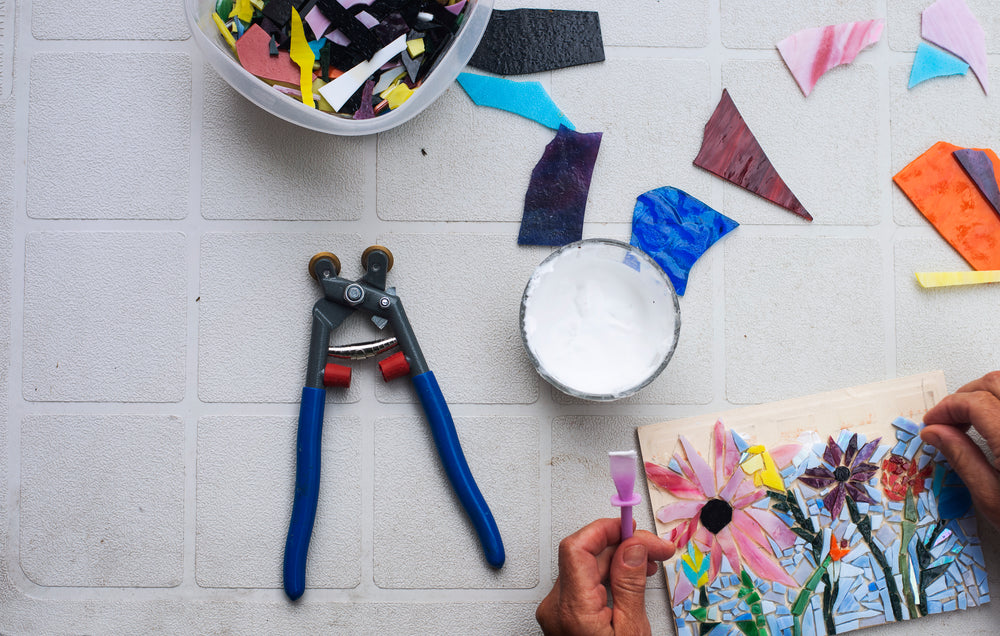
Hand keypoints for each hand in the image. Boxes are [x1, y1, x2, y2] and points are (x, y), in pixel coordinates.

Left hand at [536, 518, 674, 635]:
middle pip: (585, 555)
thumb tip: (632, 546)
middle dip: (622, 545)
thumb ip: (630, 585)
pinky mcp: (565, 617)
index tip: (634, 528)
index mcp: (571, 609)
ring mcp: (558, 613)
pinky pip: (585, 584)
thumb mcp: (632, 631)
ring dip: (618, 559)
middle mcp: (556, 608)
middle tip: (657, 549)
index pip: (577, 547)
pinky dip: (609, 577)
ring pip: (586, 568)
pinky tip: (632, 577)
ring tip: (650, 563)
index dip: (606, 529)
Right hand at [922, 371, 999, 528]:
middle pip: (995, 383)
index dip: (947, 408)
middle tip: (950, 419)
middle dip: (965, 395)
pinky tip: (999, 422)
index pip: (974, 402)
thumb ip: (962, 458)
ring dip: (989, 395)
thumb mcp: (992, 498)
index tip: (933, 423)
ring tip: (975, 418)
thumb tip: (935, 432)